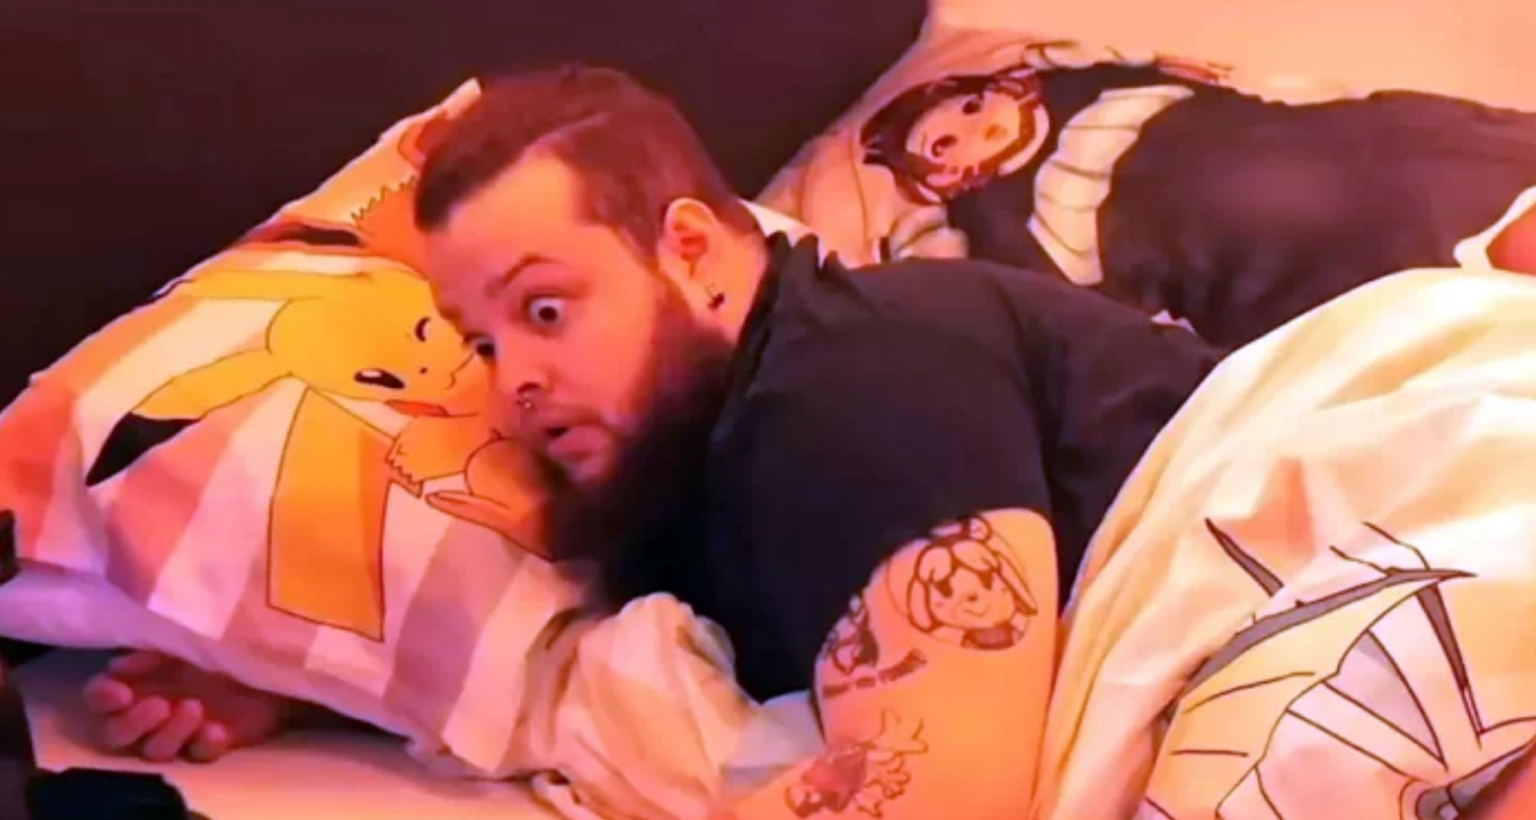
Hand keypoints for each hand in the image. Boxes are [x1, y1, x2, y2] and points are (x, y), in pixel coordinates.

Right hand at [81, 651, 298, 762]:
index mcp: (140, 680)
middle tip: (159, 705)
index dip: (102, 699)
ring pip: (155, 751)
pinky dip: (204, 744)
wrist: (273, 647)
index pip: (100, 698)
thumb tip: (117, 666)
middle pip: (117, 735)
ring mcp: (183, 729)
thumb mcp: (185, 630)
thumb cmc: (221, 634)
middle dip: (132, 724)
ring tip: (193, 708)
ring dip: (169, 734)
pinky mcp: (215, 741)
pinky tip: (215, 730)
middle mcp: (153, 709)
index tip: (119, 692)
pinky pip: (200, 755)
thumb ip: (151, 646)